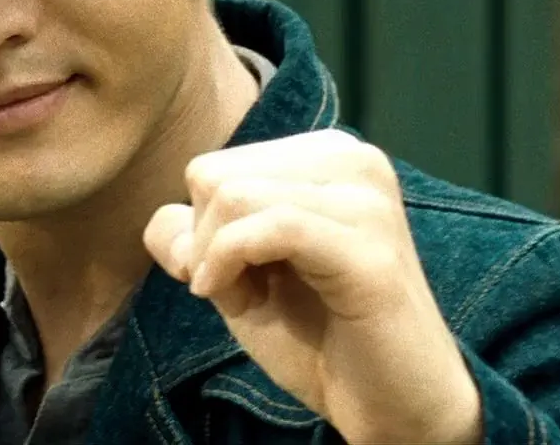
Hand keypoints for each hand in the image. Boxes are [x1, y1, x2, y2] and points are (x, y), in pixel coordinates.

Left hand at [142, 129, 480, 444]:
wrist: (394, 401)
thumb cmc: (324, 340)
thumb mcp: (244, 281)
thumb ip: (197, 241)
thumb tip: (165, 217)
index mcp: (330, 157)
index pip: (217, 166)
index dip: (205, 231)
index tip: (241, 278)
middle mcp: (355, 161)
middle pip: (215, 175)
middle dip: (207, 243)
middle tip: (248, 292)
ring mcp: (366, 200)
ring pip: (234, 196)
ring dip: (218, 262)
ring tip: (254, 300)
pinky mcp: (367, 247)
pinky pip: (268, 227)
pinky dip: (229, 264)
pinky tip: (237, 302)